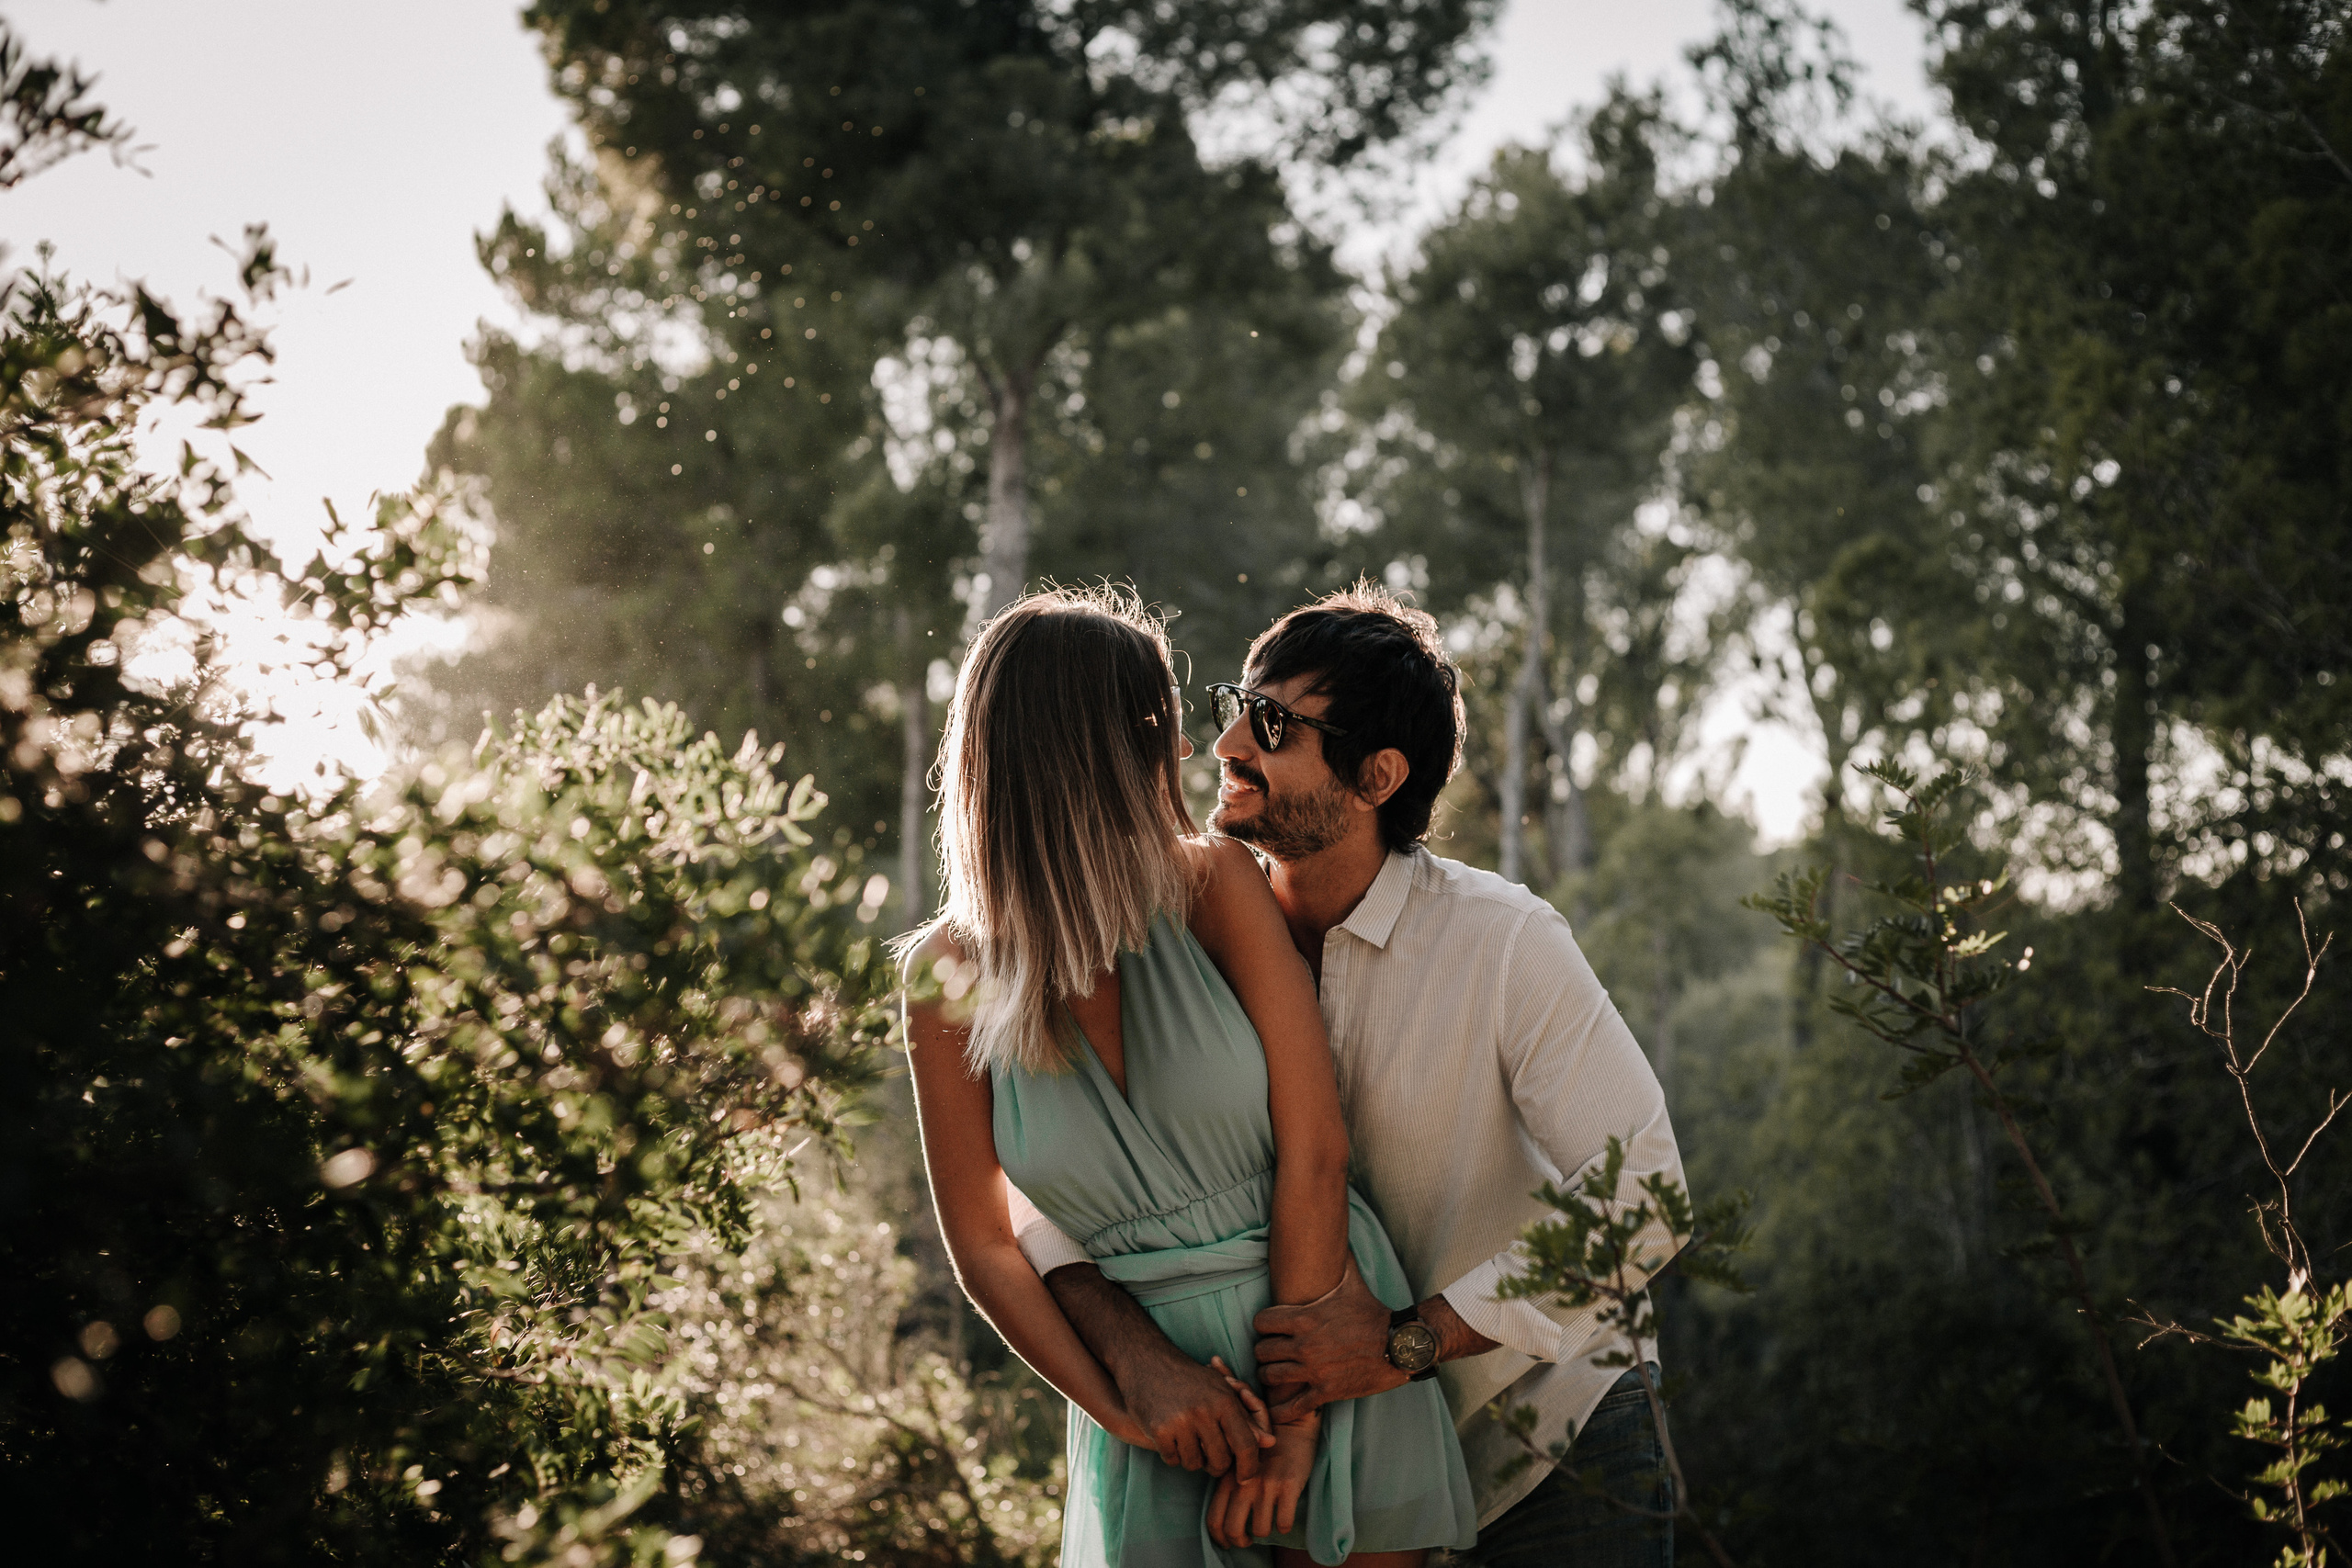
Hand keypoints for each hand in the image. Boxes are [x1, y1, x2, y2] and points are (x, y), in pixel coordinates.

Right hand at [1121, 1338, 1275, 1478]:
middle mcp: (1205, 1412)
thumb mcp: (1221, 1391)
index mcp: (1225, 1401)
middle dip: (1215, 1464)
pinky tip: (1169, 1436)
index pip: (1246, 1445)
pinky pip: (1173, 1460)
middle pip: (1220, 1461)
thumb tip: (1270, 1443)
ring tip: (1186, 1438)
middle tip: (1208, 1453)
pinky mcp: (1159, 1430)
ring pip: (1195, 1464)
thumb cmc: (1191, 1379)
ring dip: (1191, 1458)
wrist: (1148, 1362)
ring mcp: (1181, 1421)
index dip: (1249, 1467)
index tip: (1244, 1478)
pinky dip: (1172, 1454)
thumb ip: (1245, 1419)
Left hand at [1207, 1410, 1317, 1548]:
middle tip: (1247, 1540)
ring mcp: (1267, 1485)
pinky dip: (1284, 1526)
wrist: (1289, 1424)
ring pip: (1261, 1530)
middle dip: (1241, 1541)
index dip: (1220, 1537)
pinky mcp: (1289, 1485)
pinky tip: (1283, 1518)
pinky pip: (1284, 1522)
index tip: (1227, 1542)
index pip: (1214, 1519)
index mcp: (1228, 1478)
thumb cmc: (1262, 1447)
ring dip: (1264, 1532)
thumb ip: (1227, 1485)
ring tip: (1267, 1523)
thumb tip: (1223, 1519)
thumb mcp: (1237, 1462)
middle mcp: (1245, 1483)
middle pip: (1233, 1529)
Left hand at [1251, 1255, 1406, 1422]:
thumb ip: (1338, 1259)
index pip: (1261, 1322)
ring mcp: (1314, 1370)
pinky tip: (1277, 1409)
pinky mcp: (1325, 1392)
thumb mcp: (1352, 1282)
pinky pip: (1292, 1407)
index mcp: (1305, 1317)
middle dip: (1264, 1351)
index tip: (1268, 1328)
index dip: (1262, 1325)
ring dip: (1271, 1375)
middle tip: (1271, 1353)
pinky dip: (1281, 1410)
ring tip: (1276, 1374)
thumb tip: (1334, 1230)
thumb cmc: (1373, 1313)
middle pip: (1261, 1351)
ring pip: (1271, 1376)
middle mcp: (1304, 1344)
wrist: (1400, 1346)